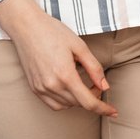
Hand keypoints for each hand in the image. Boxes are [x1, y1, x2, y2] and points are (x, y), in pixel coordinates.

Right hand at [0, 0, 115, 116]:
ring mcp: (41, 88)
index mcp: (65, 75)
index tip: (114, 112)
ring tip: (81, 83)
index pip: (88, 102)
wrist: (26, 26)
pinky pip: (53, 104)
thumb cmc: (53, 32)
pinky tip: (68, 89)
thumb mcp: (79, 46)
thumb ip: (94, 68)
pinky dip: (64, 101)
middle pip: (79, 104)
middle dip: (92, 97)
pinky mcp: (34, 87)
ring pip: (66, 105)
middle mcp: (52, 85)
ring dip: (78, 100)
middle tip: (96, 83)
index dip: (103, 109)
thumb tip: (105, 86)